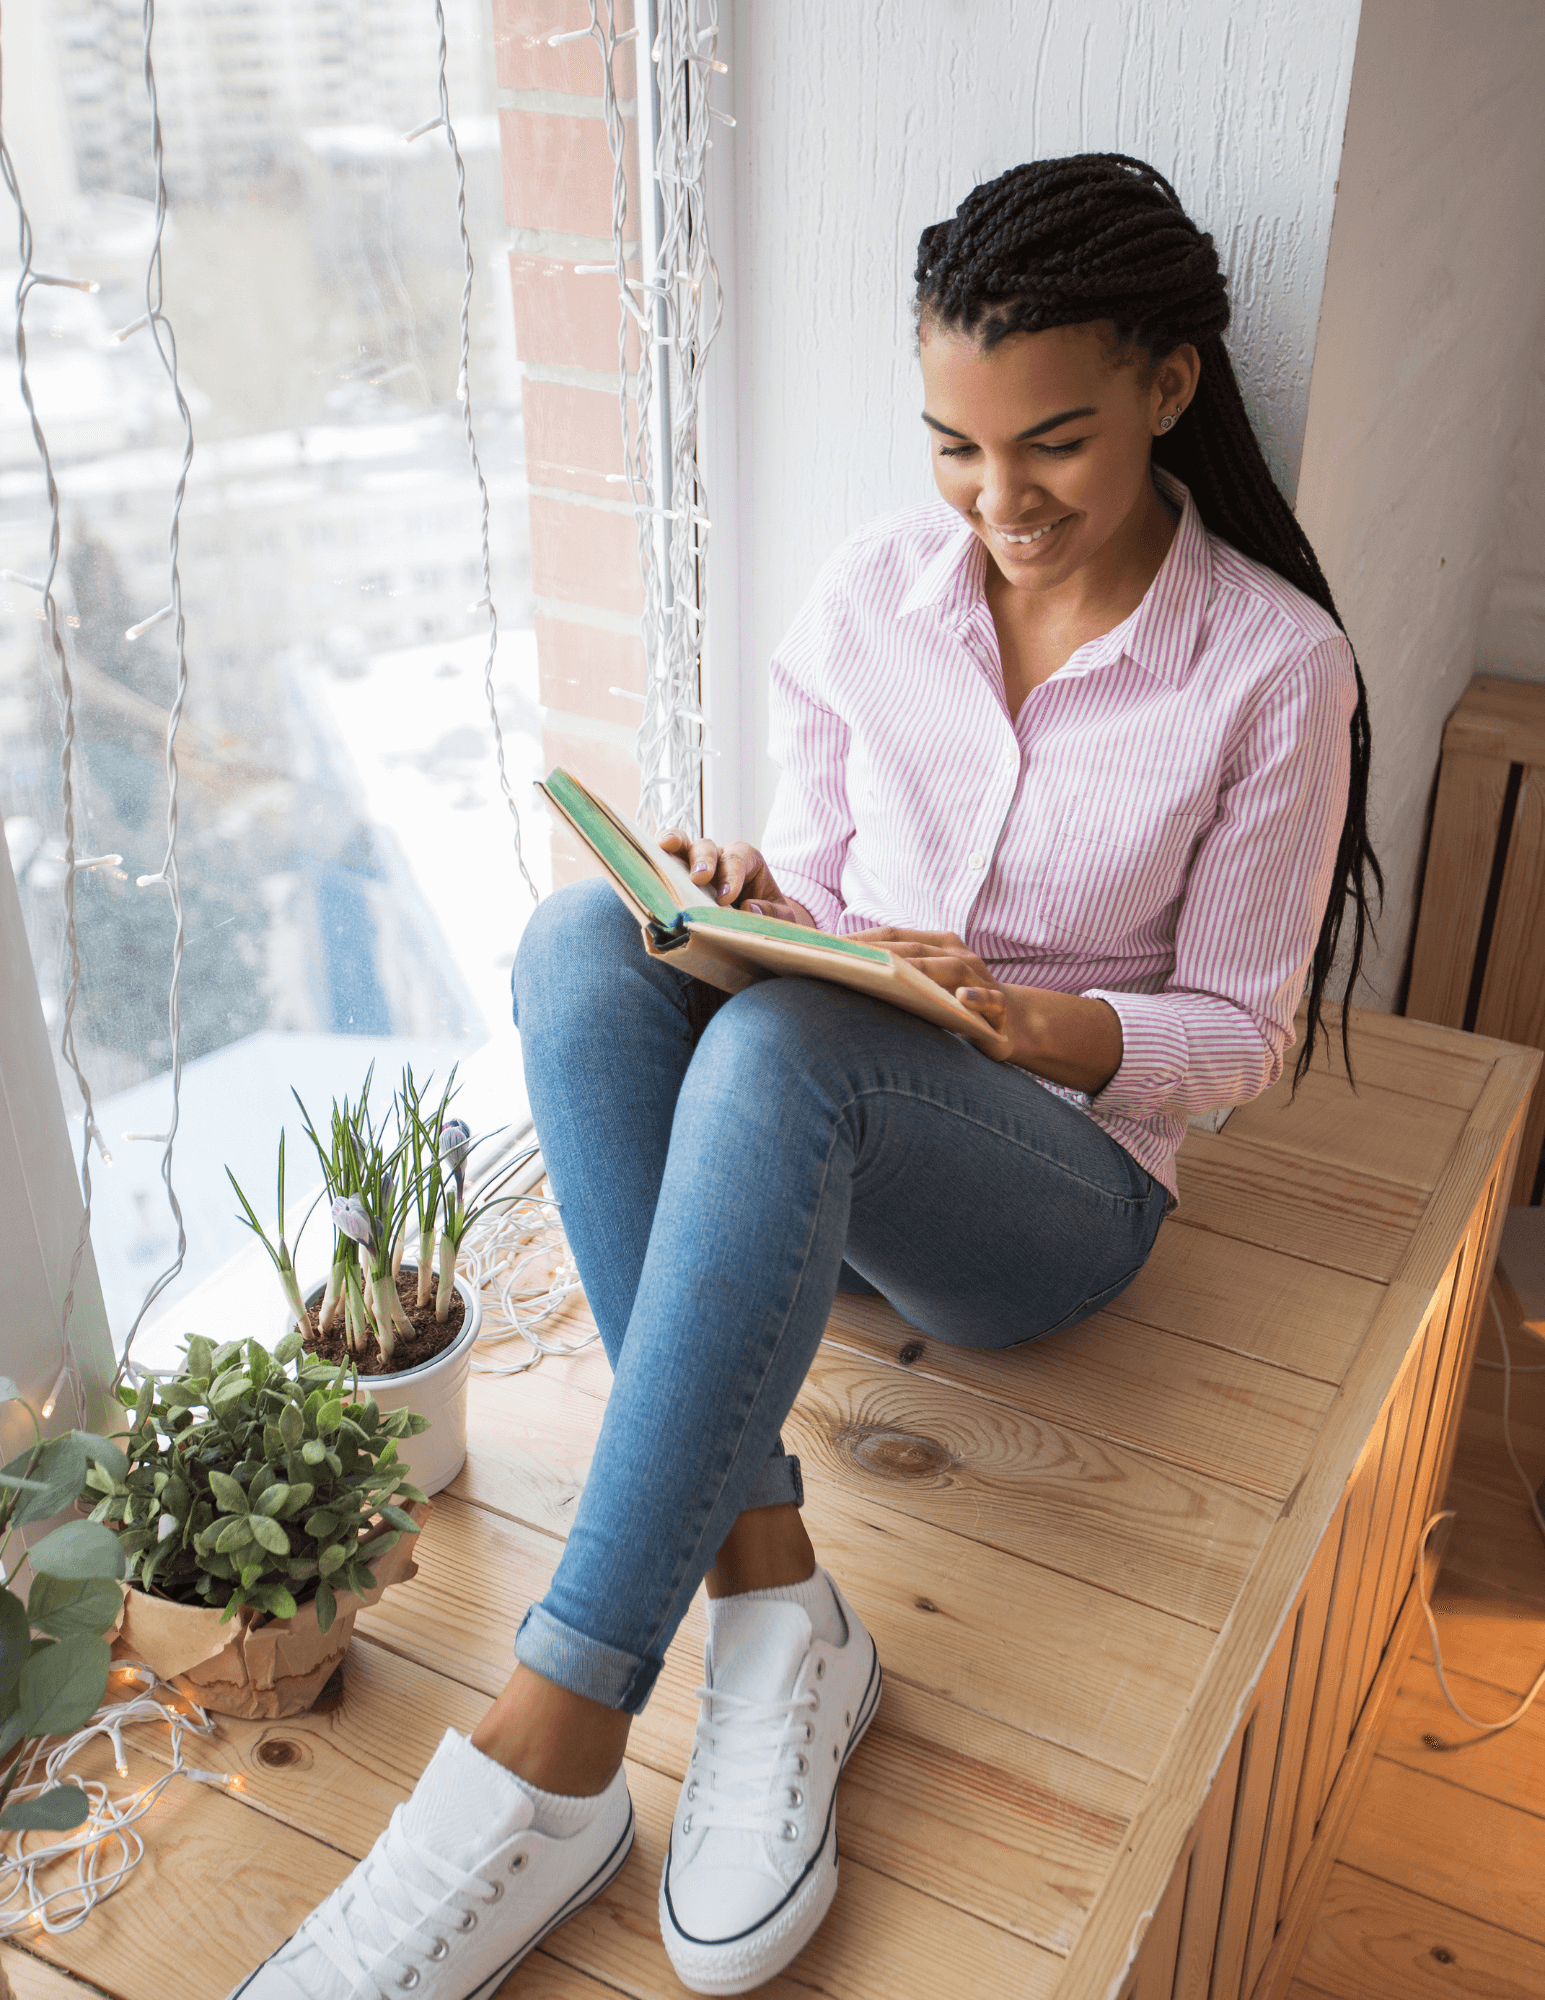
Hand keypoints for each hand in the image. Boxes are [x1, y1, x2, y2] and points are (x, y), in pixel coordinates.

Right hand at [657, 830, 814, 926]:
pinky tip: (648, 857)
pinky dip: (657, 855)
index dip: (731, 875)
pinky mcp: (678, 876)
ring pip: (684, 846)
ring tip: (665, 848)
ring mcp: (695, 864)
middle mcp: (719, 857)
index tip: (726, 898)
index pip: (738, 858)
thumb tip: (747, 908)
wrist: (755, 922)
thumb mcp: (781, 918)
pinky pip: (666, 860)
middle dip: (703, 861)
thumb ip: (771, 913)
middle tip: (699, 879)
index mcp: (747, 860)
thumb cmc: (768, 916)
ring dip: (675, 846)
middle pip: (707, 847)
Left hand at [846, 926, 1123, 1088]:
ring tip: (887, 974)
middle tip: (842, 961)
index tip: (826, 946)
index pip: (895, 937)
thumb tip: (844, 975)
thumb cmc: (956, 1003)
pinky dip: (976, 996)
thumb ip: (897, 978)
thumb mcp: (927, 987)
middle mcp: (958, 956)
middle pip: (915, 951)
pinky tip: (962, 997)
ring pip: (949, 969)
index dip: (862, 939)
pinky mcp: (999, 1006)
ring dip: (921, 970)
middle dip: (879, 954)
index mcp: (938, 945)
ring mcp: (980, 978)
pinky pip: (989, 999)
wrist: (1013, 1023)